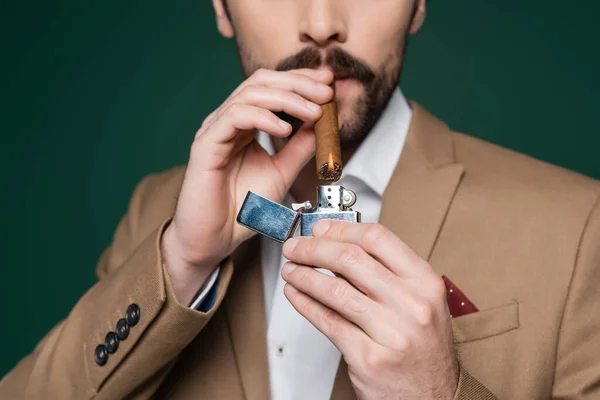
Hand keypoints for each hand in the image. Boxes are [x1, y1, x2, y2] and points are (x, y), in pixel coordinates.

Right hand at [162, 68, 333, 304]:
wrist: (215, 239)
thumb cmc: (242, 208)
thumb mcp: (282, 173)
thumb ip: (300, 149)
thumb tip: (323, 125)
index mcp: (244, 124)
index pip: (272, 87)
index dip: (301, 80)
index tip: (329, 81)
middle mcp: (227, 121)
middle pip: (261, 82)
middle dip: (298, 82)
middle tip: (326, 90)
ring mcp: (215, 130)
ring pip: (249, 94)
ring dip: (287, 98)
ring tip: (314, 112)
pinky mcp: (206, 145)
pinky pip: (235, 117)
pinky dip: (263, 118)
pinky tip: (286, 129)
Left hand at [280, 220, 458, 399]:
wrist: (435, 397)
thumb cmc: (424, 348)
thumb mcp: (420, 301)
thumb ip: (387, 273)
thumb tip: (339, 246)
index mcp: (425, 283)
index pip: (377, 239)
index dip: (341, 229)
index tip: (321, 229)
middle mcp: (412, 305)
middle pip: (350, 259)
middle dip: (313, 248)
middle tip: (296, 247)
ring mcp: (391, 333)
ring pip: (334, 289)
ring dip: (304, 275)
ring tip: (291, 270)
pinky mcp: (368, 358)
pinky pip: (327, 321)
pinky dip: (305, 303)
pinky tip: (296, 294)